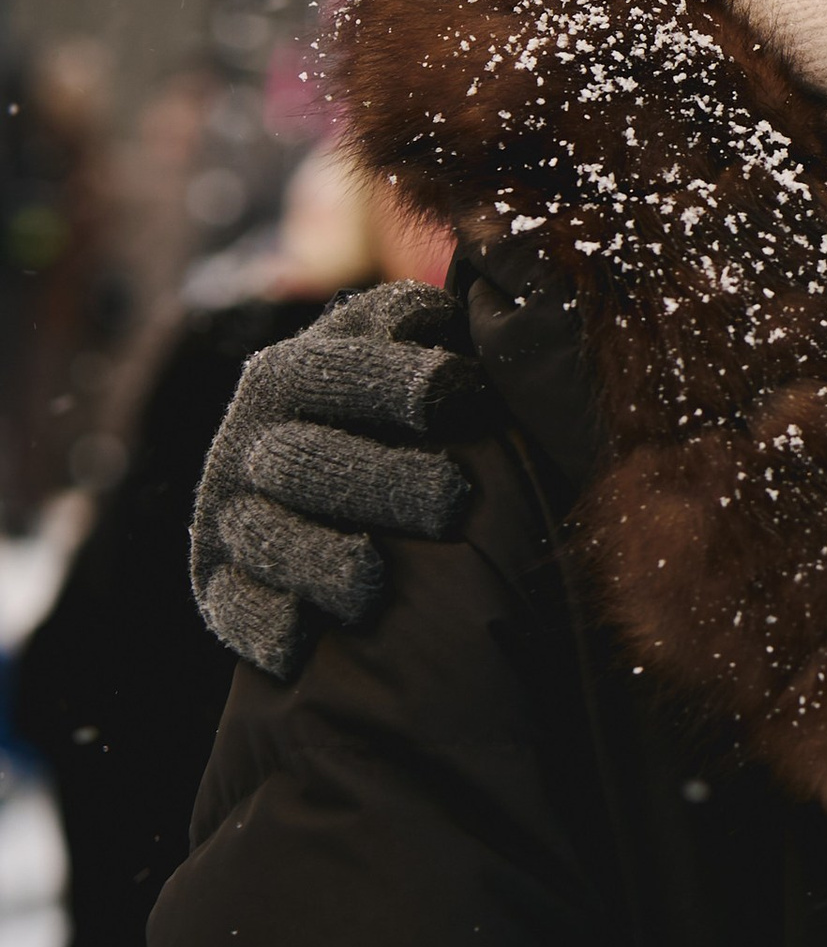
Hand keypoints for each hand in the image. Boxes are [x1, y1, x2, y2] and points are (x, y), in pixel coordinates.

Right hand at [191, 283, 487, 682]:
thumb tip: (486, 304)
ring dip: (320, 560)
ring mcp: (231, 514)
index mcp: (293, 375)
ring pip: (265, 537)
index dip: (396, 378)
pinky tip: (303, 641)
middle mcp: (251, 442)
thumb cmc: (393, 420)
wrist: (314, 489)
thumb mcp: (400, 359)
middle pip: (303, 459)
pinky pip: (232, 607)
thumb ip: (430, 333)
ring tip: (375, 581)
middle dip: (379, 480)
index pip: (335, 367)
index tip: (462, 392)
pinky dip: (265, 624)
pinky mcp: (219, 584)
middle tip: (452, 500)